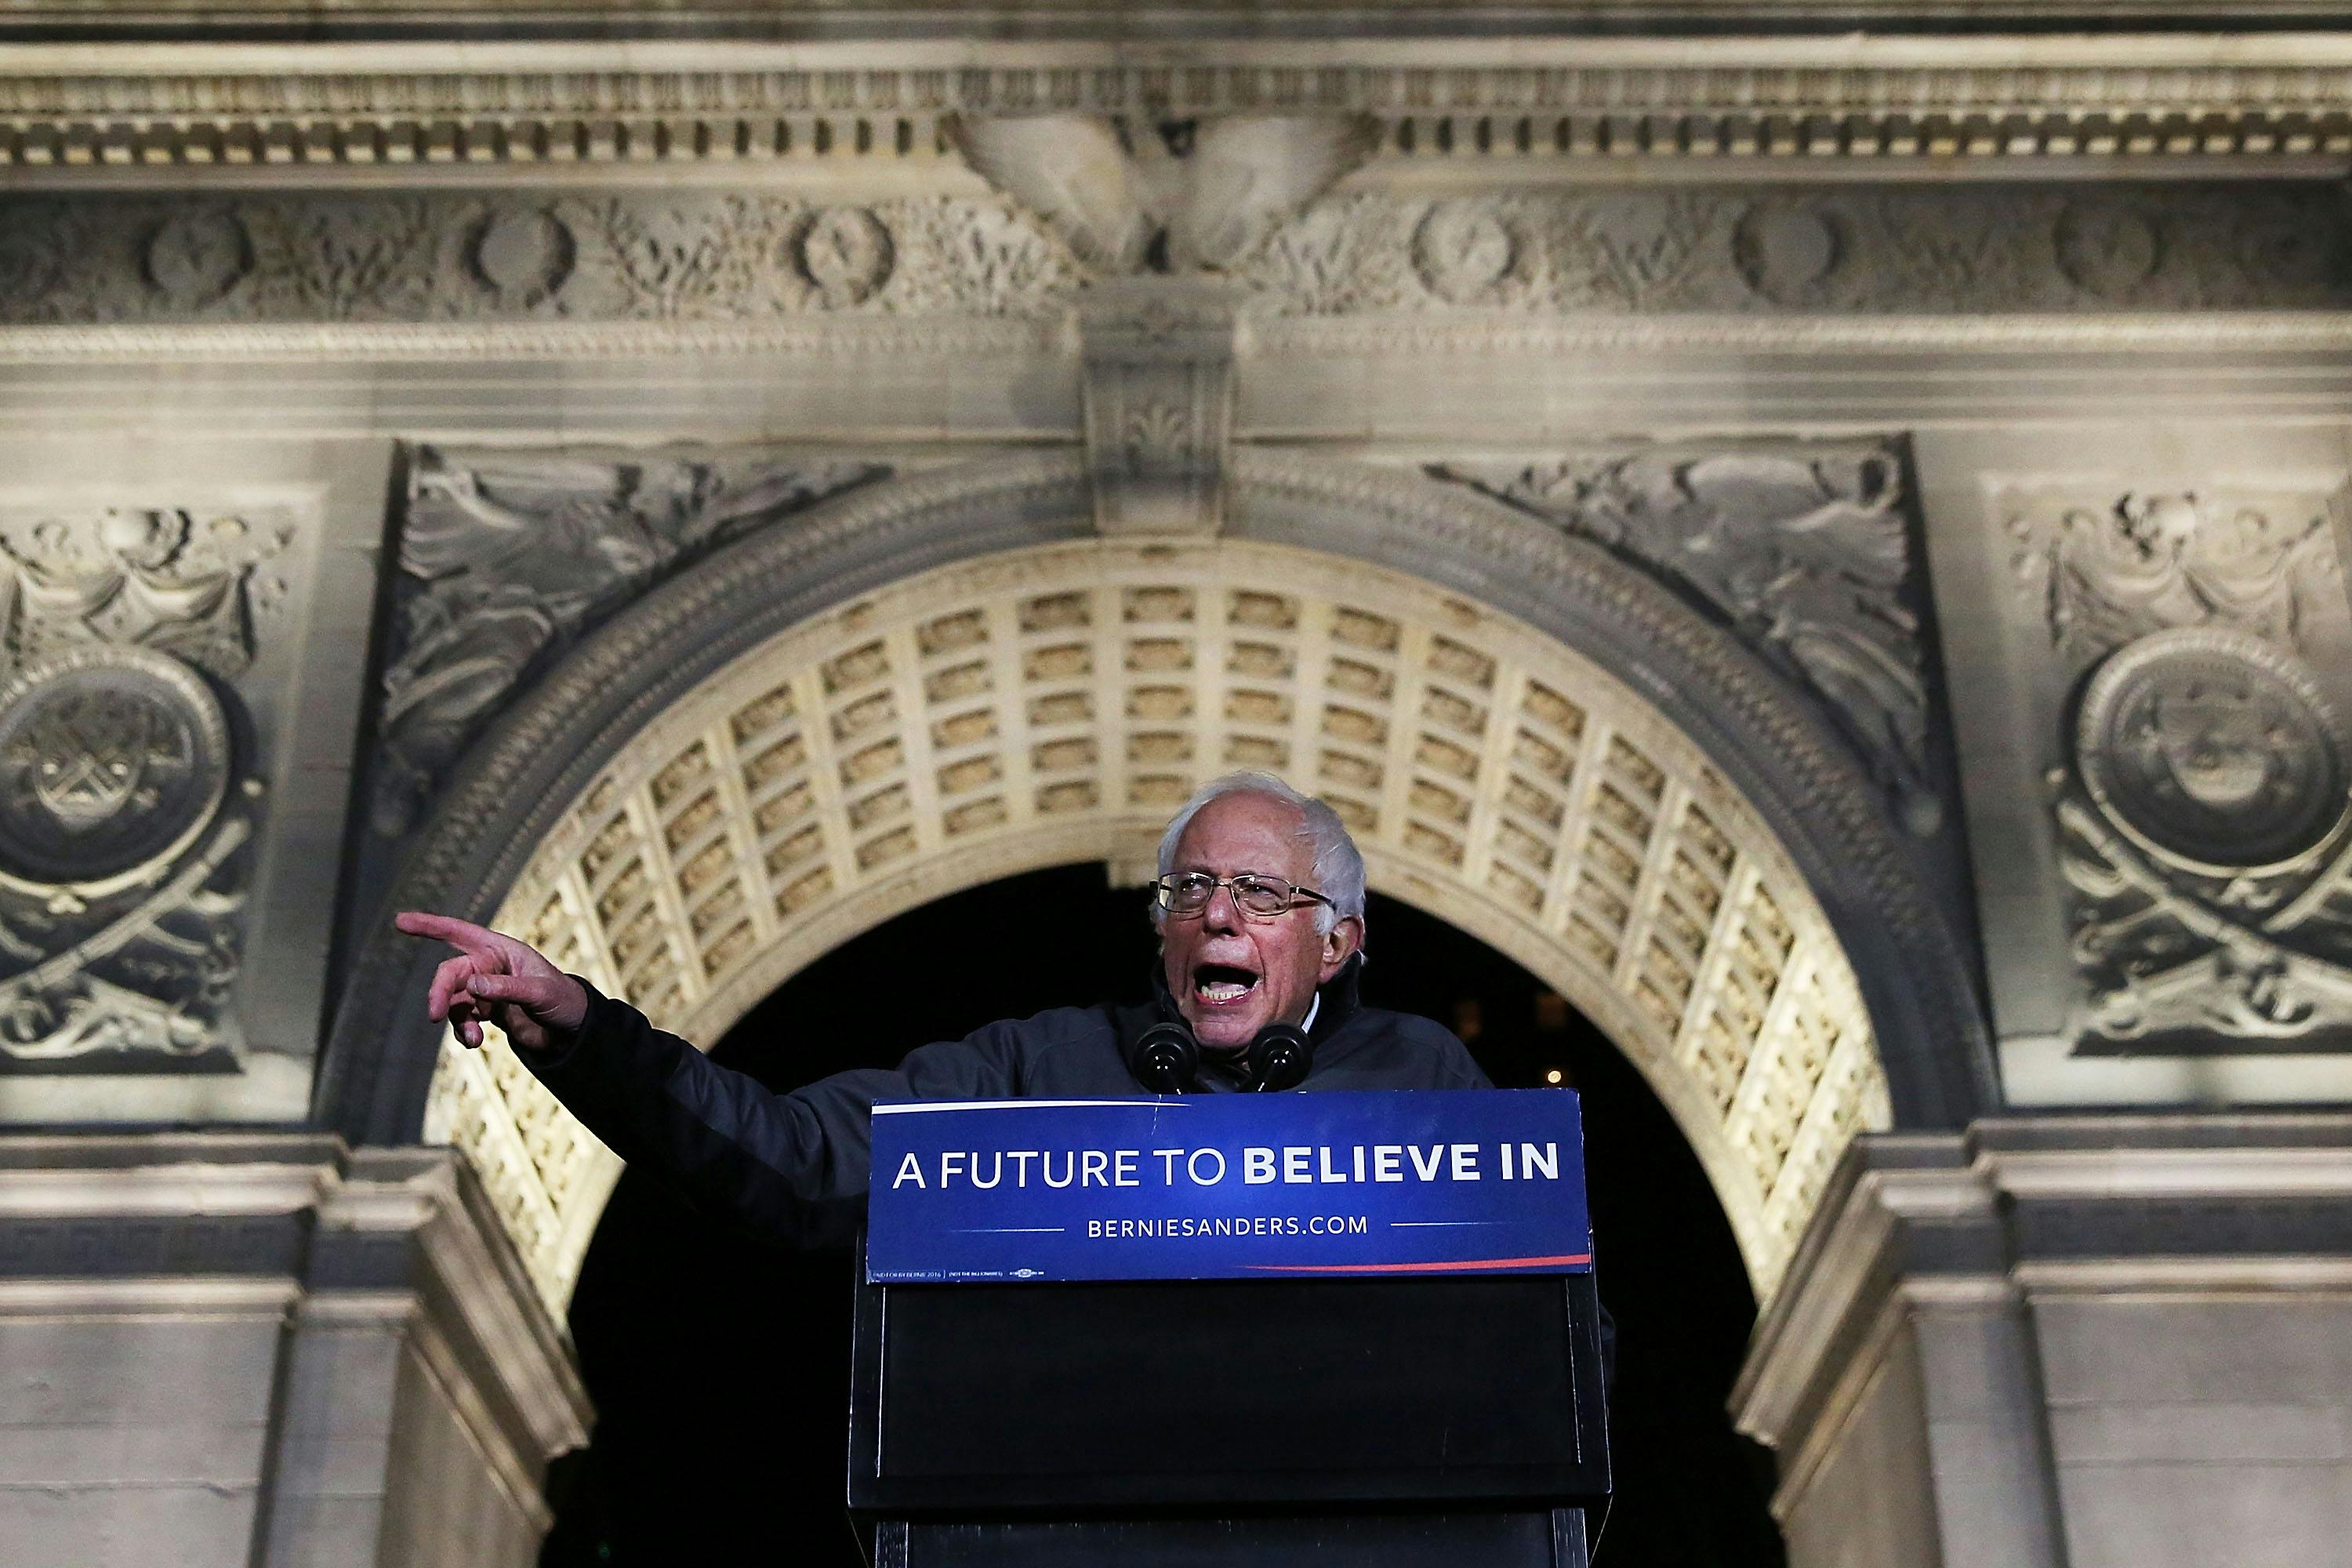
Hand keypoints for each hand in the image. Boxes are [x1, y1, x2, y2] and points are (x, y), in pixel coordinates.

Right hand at [395, 911, 588, 1053]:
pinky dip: (463, 1031)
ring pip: (454, 1001)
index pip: (460, 932)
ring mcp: (485, 990)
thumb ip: (506, 988)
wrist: (571, 1029)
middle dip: (439, 992)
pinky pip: (462, 1020)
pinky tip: (474, 1042)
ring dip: (457, 1021)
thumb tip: (472, 983)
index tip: (401, 921)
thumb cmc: (563, 1000)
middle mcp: (489, 967)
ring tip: (473, 1040)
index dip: (430, 925)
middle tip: (433, 1014)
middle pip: (451, 973)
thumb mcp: (540, 992)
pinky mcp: (485, 1012)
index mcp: (502, 950)